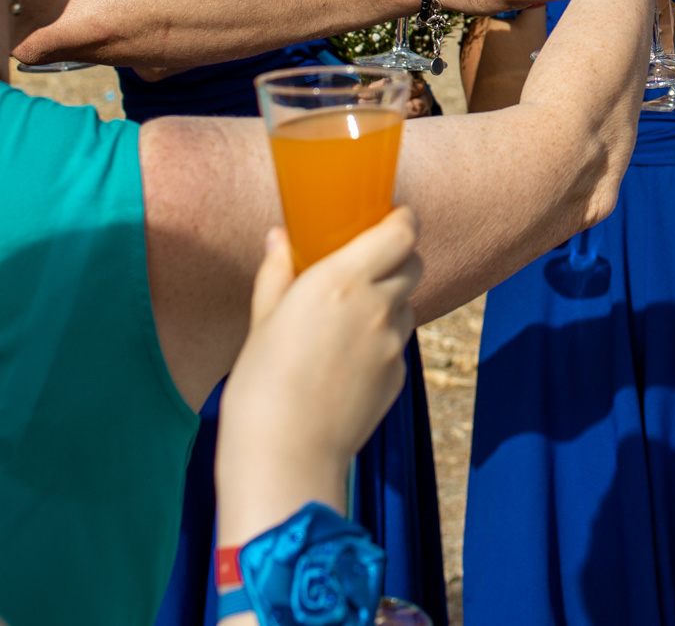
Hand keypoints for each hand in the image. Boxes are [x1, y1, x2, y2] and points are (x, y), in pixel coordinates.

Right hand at [216, 209, 420, 544]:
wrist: (285, 457)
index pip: (401, 232)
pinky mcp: (399, 377)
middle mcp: (376, 305)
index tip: (391, 217)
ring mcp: (393, 344)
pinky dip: (383, 342)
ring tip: (350, 321)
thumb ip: (277, 274)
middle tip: (368, 266)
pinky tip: (347, 361)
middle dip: (397, 258)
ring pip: (408, 305)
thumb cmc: (261, 388)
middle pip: (413, 264)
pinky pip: (399, 345)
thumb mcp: (262, 322)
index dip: (403, 220)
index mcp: (340, 280)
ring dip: (390, 302)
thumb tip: (279, 239)